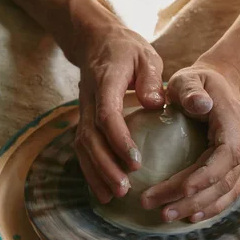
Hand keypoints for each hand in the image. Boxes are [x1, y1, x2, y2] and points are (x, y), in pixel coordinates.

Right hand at [75, 21, 163, 203]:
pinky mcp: (84, 121)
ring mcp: (83, 111)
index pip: (107, 115)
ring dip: (96, 173)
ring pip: (83, 147)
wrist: (96, 42)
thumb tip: (156, 103)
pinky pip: (83, 149)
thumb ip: (150, 78)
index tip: (135, 162)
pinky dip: (91, 171)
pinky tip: (103, 191)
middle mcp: (89, 99)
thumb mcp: (145, 55)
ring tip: (114, 196)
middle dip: (105, 166)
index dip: (118, 140)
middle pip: (90, 137)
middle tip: (124, 188)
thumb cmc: (127, 50)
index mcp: (105, 81)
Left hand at [141, 59, 239, 221]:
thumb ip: (191, 90)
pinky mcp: (238, 167)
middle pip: (222, 180)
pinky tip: (189, 217)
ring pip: (226, 191)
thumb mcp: (189, 78)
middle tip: (160, 211)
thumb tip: (200, 104)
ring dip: (198, 208)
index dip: (204, 177)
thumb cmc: (198, 82)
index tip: (178, 191)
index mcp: (234, 123)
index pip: (224, 156)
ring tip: (168, 217)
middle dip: (192, 199)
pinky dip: (210, 207)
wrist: (219, 85)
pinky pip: (227, 192)